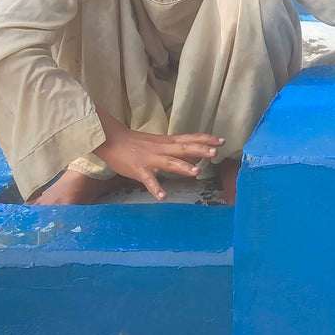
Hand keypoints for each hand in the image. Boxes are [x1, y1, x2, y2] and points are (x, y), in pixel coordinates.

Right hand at [93, 107, 223, 201]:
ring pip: (170, 162)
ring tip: (196, 172)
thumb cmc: (137, 143)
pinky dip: (156, 188)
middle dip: (200, 150)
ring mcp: (151, 159)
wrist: (112, 140)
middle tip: (216, 152)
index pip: (190, 138)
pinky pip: (149, 180)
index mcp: (168, 142)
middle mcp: (163, 149)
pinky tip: (163, 196)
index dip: (206, 139)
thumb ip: (176, 147)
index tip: (222, 140)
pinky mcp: (139, 170)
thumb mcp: (160, 142)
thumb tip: (195, 153)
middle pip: (184, 148)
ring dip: (183, 167)